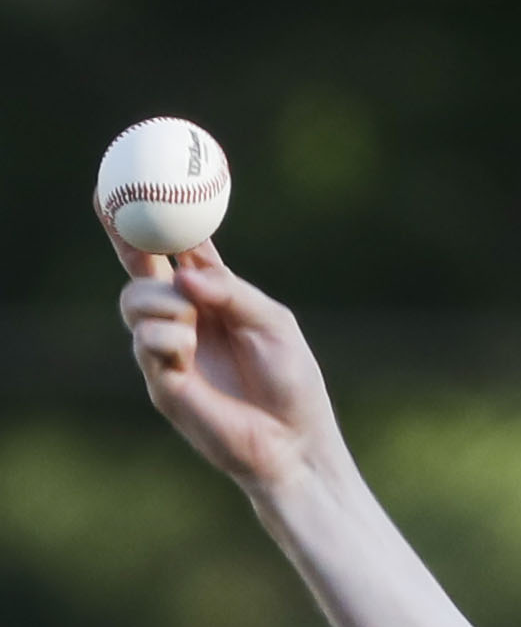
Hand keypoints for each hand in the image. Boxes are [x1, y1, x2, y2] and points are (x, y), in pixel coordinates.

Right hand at [112, 240, 347, 498]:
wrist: (295, 441)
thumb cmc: (292, 382)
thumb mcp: (274, 323)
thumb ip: (232, 292)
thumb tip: (182, 274)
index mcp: (216, 297)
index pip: (178, 251)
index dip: (155, 220)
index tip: (132, 186)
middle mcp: (187, 318)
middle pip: (141, 271)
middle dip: (126, 241)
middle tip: (120, 216)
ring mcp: (169, 347)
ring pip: (134, 300)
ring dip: (163, 301)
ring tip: (193, 322)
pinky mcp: (160, 378)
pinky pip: (146, 339)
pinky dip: (169, 336)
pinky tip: (190, 352)